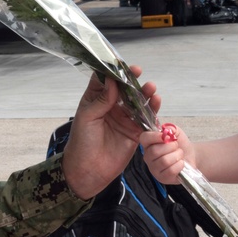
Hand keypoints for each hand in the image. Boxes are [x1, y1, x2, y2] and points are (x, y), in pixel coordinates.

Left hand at [61, 67, 159, 199]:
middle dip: (133, 81)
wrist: (88, 170)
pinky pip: (145, 119)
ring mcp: (124, 119)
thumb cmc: (82, 143)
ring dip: (145, 94)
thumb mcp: (87, 118)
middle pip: (125, 90)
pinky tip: (156, 103)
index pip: (106, 81)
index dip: (114, 72)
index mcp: (96, 100)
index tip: (122, 66)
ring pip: (137, 102)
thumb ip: (101, 100)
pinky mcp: (134, 132)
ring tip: (151, 88)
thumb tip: (113, 81)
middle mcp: (111, 107)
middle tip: (139, 74)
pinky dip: (152, 111)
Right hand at [138, 123, 193, 184]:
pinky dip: (179, 165)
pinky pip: (170, 170)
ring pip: (164, 161)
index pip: (144, 138)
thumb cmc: (180, 144)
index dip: (154, 136)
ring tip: (179, 155)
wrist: (189, 156)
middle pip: (154, 151)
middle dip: (170, 147)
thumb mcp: (176, 132)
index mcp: (148, 144)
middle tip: (176, 146)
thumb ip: (171, 128)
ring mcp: (154, 169)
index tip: (165, 136)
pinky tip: (180, 163)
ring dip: (176, 156)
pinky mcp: (162, 178)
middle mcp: (148, 157)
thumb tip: (167, 130)